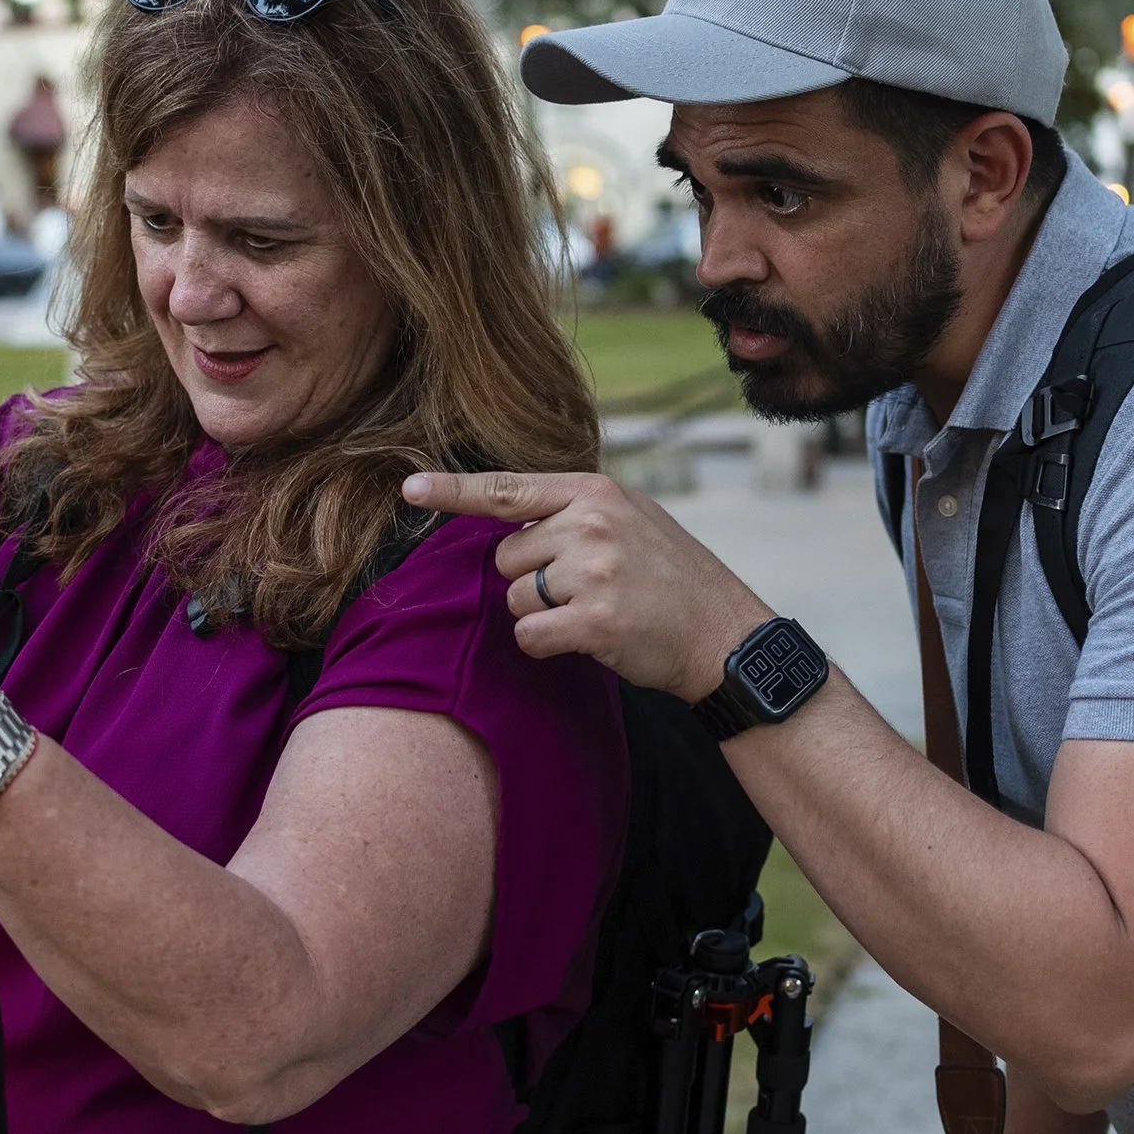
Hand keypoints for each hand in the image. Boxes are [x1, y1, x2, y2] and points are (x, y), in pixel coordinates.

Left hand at [401, 470, 770, 699]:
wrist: (724, 635)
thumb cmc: (672, 578)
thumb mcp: (630, 519)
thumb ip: (572, 512)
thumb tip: (507, 521)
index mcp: (595, 492)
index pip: (507, 488)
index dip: (452, 491)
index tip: (409, 488)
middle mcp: (590, 523)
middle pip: (505, 556)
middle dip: (532, 579)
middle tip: (587, 589)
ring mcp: (593, 570)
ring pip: (516, 598)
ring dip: (544, 615)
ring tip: (599, 611)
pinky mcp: (594, 619)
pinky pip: (530, 635)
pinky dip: (547, 645)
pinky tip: (590, 639)